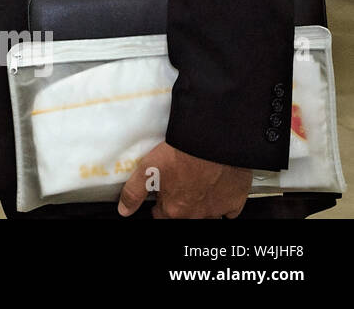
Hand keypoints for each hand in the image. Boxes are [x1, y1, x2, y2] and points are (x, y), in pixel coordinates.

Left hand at [118, 141, 251, 217]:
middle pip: (185, 218)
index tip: (161, 196)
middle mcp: (196, 214)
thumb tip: (125, 209)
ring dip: (201, 206)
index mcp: (175, 210)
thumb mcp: (147, 169)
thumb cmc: (181, 154)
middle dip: (180, 206)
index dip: (160, 206)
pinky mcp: (235, 201)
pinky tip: (217, 189)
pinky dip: (223, 203)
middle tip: (180, 186)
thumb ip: (134, 192)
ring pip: (207, 215)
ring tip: (197, 187)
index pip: (162, 218)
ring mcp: (217, 209)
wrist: (211, 142)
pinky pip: (229, 210)